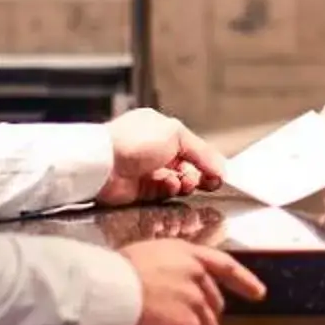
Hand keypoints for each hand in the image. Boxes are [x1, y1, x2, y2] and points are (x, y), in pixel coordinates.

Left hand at [98, 107, 227, 204]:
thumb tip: (221, 167)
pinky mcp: (140, 191)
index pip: (191, 147)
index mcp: (161, 130)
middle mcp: (154, 150)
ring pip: (177, 182)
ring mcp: (147, 171)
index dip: (206, 160)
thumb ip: (202, 152)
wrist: (104, 164)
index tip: (219, 173)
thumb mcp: (176, 135)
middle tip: (208, 181)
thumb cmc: (134, 141)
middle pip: (187, 167)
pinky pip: (164, 194)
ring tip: (186, 183)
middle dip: (199, 175)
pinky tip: (170, 186)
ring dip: (185, 184)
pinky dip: (170, 190)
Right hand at [117, 240, 265, 324]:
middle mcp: (196, 276)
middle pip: (213, 305)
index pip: (224, 265)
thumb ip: (163, 271)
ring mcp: (195, 302)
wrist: (106, 289)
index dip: (243, 280)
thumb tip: (160, 289)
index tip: (259, 294)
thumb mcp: (143, 258)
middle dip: (204, 321)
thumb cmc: (111, 274)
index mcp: (185, 254)